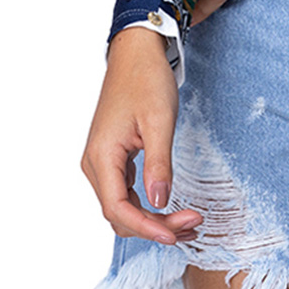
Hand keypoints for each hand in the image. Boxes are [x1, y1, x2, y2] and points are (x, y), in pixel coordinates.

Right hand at [81, 27, 202, 244]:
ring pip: (123, 207)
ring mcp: (101, 162)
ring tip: (188, 222)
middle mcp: (94, 164)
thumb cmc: (146, 80)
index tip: (176, 234)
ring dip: (152, 219)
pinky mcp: (112, 159)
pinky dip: (148, 205)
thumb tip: (159, 203)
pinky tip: (171, 207)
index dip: (146, 228)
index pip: (118, 209)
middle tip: (194, 223)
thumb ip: (159, 164)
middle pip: (120, 214)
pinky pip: (125, 193)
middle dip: (155, 226)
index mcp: (101, 156)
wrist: (136, 54)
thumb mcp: (159, 121)